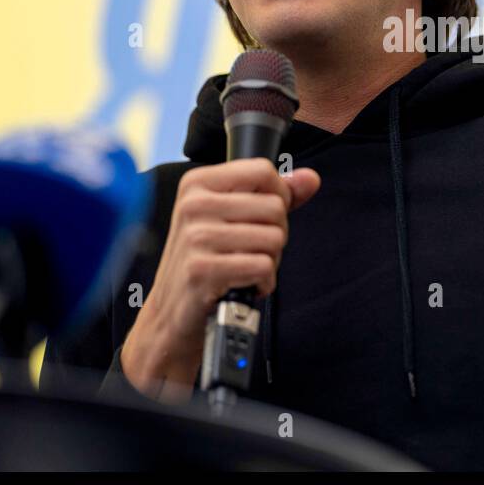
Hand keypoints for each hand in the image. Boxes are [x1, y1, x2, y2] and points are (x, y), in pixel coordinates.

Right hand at [120, 158, 320, 400]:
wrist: (172, 314)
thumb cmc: (206, 261)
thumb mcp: (232, 218)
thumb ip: (274, 195)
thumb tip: (310, 179)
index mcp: (198, 183)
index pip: (263, 171)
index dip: (277, 196)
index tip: (262, 218)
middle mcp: (194, 204)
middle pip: (275, 207)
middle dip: (275, 234)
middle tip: (250, 251)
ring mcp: (196, 237)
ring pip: (274, 238)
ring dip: (270, 261)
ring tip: (245, 268)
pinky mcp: (202, 270)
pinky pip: (264, 267)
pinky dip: (263, 282)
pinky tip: (244, 285)